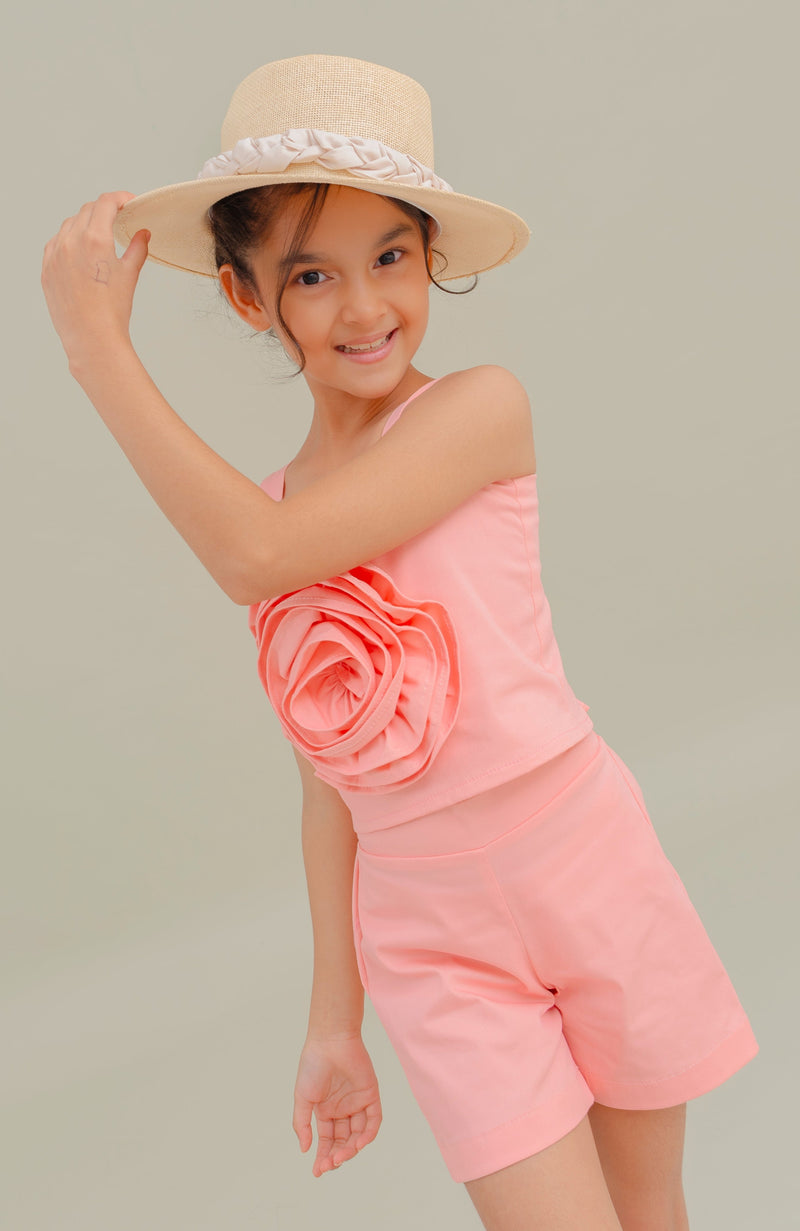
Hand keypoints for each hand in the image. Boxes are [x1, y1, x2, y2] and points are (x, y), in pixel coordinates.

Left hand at [41, 191, 148, 367]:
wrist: (92, 338)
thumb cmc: (112, 311)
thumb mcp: (130, 275)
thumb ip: (137, 248)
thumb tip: (142, 234)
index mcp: (94, 239)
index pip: (105, 203)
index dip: (119, 198)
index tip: (128, 202)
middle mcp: (71, 242)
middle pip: (87, 210)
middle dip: (104, 210)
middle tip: (117, 218)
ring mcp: (55, 255)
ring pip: (69, 225)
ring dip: (85, 223)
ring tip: (99, 235)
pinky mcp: (47, 269)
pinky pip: (55, 243)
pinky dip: (69, 240)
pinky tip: (80, 252)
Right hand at [293, 1032, 381, 1176]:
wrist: (330, 1041)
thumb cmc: (313, 1065)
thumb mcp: (302, 1097)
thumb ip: (302, 1123)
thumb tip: (305, 1149)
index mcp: (325, 1111)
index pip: (327, 1140)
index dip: (323, 1157)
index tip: (317, 1171)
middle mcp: (342, 1110)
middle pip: (343, 1141)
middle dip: (336, 1155)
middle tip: (330, 1164)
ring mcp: (357, 1103)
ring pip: (358, 1134)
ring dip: (351, 1148)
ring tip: (342, 1155)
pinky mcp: (371, 1095)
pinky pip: (373, 1120)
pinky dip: (368, 1134)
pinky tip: (358, 1143)